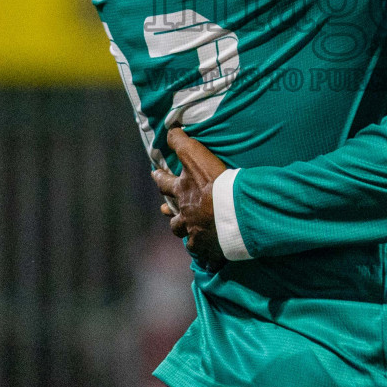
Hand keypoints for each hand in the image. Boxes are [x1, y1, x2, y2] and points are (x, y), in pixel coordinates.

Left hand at [152, 128, 229, 269]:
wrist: (233, 212)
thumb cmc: (218, 183)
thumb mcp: (198, 156)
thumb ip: (183, 142)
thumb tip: (170, 128)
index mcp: (183, 192)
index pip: (165, 182)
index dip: (159, 177)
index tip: (154, 173)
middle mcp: (184, 214)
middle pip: (172, 215)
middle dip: (170, 212)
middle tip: (167, 211)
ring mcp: (195, 234)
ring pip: (185, 236)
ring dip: (185, 233)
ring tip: (188, 234)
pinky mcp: (208, 249)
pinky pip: (205, 256)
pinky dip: (206, 256)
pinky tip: (208, 259)